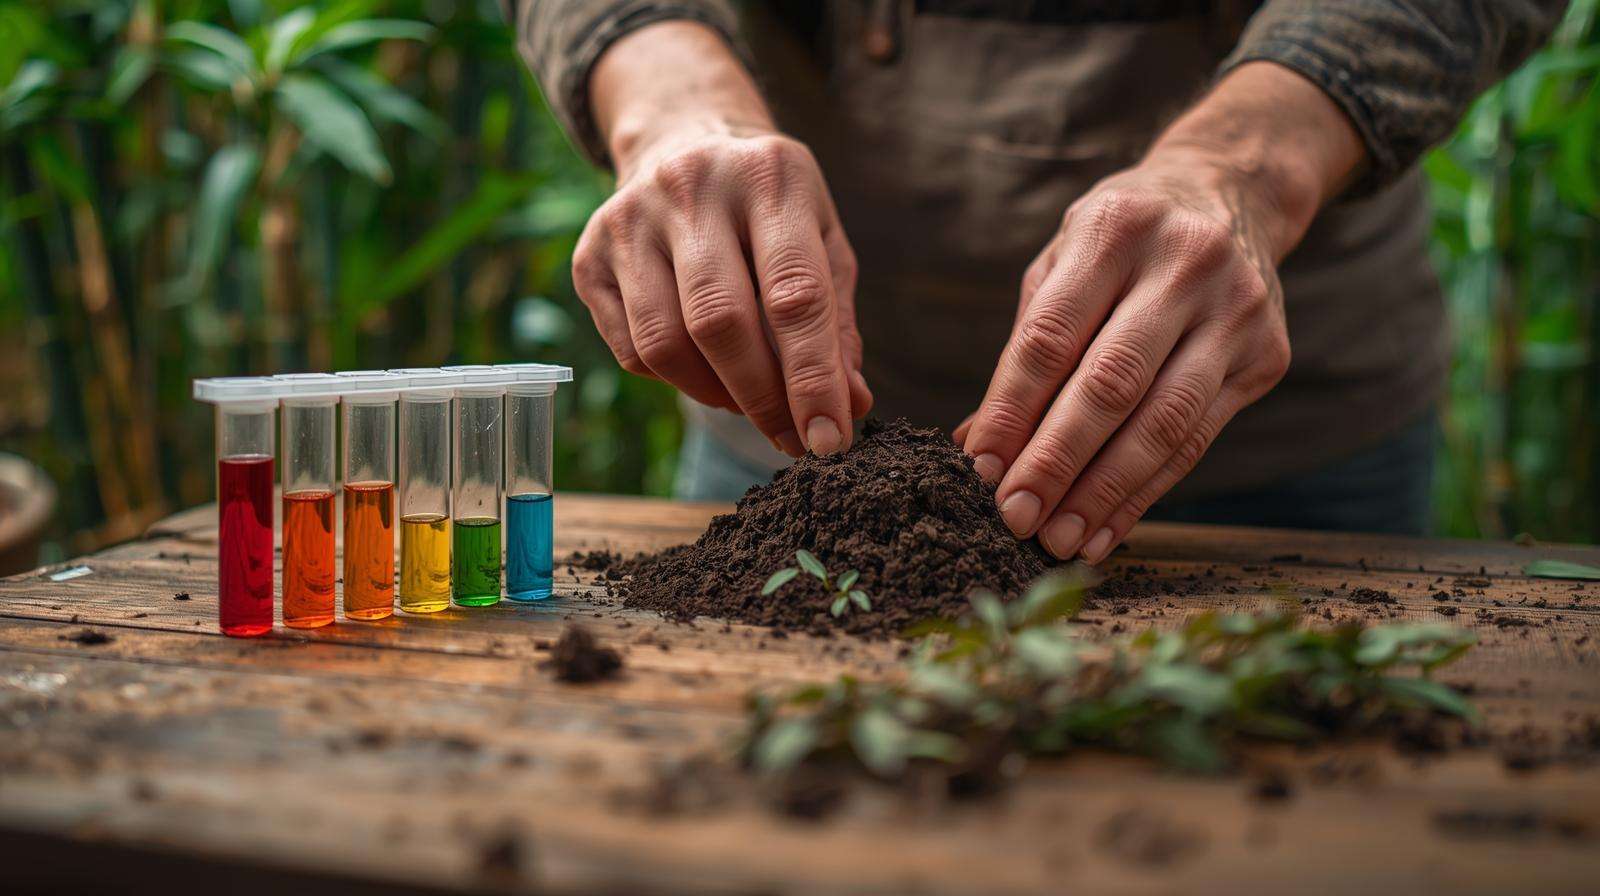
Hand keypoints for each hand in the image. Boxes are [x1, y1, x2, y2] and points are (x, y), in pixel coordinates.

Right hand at [573, 23, 869, 455]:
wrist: (683, 142)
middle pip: (721, 323)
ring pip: (667, 344)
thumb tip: (851, 406)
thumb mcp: (822, 243)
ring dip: (715, 396)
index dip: (813, 378)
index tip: (829, 440)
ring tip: (748, 403)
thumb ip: (837, 324)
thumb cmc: (771, 211)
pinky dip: (676, 380)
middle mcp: (693, 187)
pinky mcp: (589, 254)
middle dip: (762, 398)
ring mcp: (631, 219)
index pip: (795, 295)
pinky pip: (631, 350)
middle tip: (791, 440)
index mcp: (771, 176)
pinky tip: (703, 369)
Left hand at [958, 63, 1363, 562]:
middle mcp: (1184, 265)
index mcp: (1115, 230)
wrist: (1232, 194)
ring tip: (1058, 539)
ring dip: (1105, 492)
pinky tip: (1106, 530)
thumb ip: (1026, 346)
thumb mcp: (1063, 260)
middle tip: (1014, 518)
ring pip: (1164, 422)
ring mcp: (1235, 312)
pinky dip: (1146, 492)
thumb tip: (978, 444)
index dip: (1012, 409)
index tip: (979, 468)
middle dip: (1057, 460)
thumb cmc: (1121, 242)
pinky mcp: (1267, 355)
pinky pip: (1198, 439)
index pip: (1052, 337)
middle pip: (1111, 384)